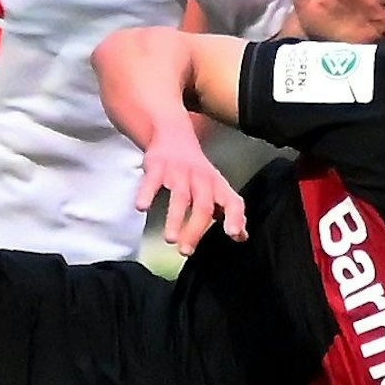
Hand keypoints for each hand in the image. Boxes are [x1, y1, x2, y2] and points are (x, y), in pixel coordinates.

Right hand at [135, 127, 245, 256]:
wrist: (174, 134)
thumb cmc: (196, 170)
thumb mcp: (215, 187)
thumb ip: (227, 212)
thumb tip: (242, 236)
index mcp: (217, 186)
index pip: (232, 201)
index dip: (235, 217)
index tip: (233, 234)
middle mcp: (201, 179)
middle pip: (203, 206)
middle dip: (196, 230)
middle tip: (186, 251)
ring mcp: (179, 172)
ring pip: (180, 197)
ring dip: (176, 219)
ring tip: (170, 239)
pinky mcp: (158, 166)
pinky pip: (152, 181)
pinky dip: (147, 194)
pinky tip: (142, 207)